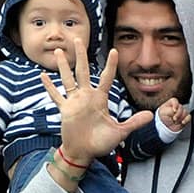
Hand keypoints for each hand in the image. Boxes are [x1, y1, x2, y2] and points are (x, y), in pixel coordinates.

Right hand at [41, 37, 153, 165]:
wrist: (84, 153)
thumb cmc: (101, 143)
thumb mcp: (120, 132)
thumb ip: (133, 123)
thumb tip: (150, 115)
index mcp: (100, 100)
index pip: (106, 78)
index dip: (110, 65)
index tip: (113, 50)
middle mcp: (86, 97)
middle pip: (82, 71)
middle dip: (81, 55)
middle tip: (78, 39)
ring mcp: (74, 102)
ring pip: (68, 79)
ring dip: (63, 65)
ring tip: (60, 50)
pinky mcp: (65, 110)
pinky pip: (56, 96)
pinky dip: (50, 86)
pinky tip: (43, 75)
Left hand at [158, 97, 191, 131]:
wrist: (166, 127)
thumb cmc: (163, 118)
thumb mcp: (162, 113)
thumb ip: (169, 110)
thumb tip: (176, 111)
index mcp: (171, 103)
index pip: (174, 100)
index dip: (175, 105)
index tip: (174, 110)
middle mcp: (177, 107)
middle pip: (181, 107)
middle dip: (178, 114)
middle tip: (174, 119)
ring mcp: (182, 112)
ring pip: (185, 112)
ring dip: (180, 118)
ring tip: (175, 122)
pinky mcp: (185, 117)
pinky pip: (189, 117)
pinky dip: (186, 120)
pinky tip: (182, 122)